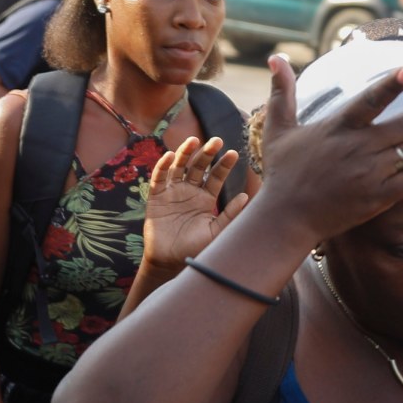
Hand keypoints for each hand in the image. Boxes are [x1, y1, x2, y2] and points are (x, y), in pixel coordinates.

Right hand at [142, 137, 251, 273]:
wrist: (169, 262)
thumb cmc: (195, 248)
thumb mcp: (216, 231)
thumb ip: (229, 215)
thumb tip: (246, 196)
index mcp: (206, 198)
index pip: (216, 176)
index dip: (223, 165)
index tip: (234, 154)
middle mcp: (190, 191)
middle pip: (198, 166)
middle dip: (207, 153)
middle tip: (217, 140)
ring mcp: (172, 192)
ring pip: (179, 167)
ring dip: (185, 153)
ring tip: (193, 140)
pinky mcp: (156, 197)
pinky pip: (159, 178)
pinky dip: (163, 166)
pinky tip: (171, 156)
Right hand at [249, 53, 402, 247]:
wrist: (287, 219)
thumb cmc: (283, 173)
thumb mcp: (278, 129)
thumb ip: (282, 92)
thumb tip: (276, 57)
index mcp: (339, 127)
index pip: (371, 100)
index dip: (392, 85)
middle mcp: (360, 148)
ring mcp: (371, 174)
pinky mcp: (378, 198)